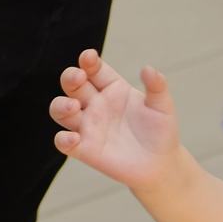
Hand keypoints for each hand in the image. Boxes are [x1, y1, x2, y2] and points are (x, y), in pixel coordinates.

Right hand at [49, 49, 182, 189]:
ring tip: (73, 106)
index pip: (93, 69)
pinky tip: (73, 138)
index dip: (88, 61)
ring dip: (61, 105)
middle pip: (72, 85)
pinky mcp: (84, 149)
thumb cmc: (160, 132)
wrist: (162, 164)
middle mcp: (95, 104)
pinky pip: (64, 143)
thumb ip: (156, 87)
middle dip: (70, 77)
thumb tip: (148, 68)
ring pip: (60, 110)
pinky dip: (63, 140)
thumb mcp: (162, 107)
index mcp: (111, 88)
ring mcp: (87, 126)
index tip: (89, 56)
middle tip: (78, 77)